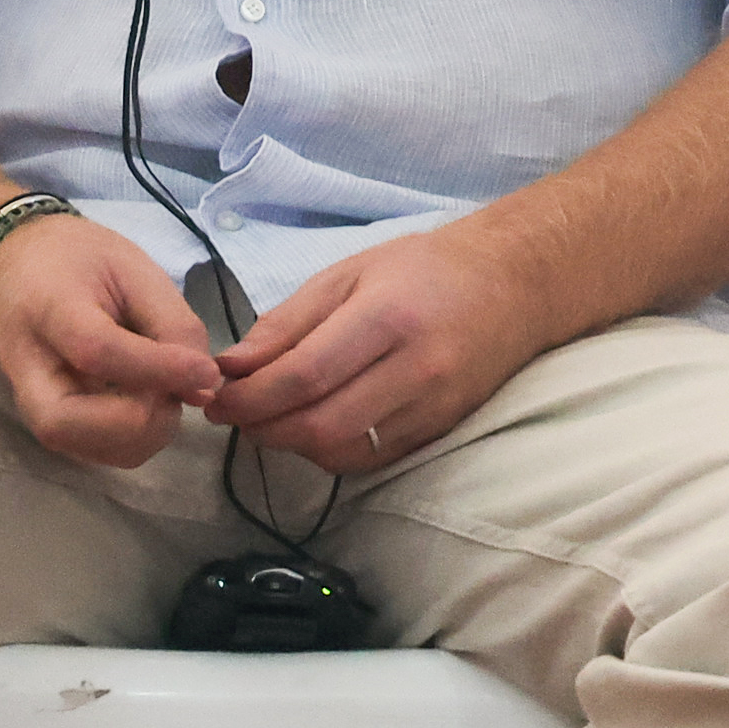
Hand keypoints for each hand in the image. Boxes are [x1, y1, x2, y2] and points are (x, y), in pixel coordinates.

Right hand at [0, 209, 226, 469]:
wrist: (20, 266)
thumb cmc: (79, 259)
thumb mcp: (133, 268)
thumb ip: (171, 323)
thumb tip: (204, 385)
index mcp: (46, 310)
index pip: (97, 352)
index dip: (158, 368)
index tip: (208, 372)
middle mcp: (27, 372)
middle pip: (75, 425)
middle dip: (144, 417)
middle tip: (181, 381)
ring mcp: (32, 407)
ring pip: (90, 451)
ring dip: (147, 431)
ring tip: (168, 387)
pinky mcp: (51, 426)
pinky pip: (99, 452)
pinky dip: (138, 437)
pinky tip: (152, 399)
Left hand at [208, 222, 547, 473]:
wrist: (514, 285)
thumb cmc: (425, 269)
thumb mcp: (350, 272)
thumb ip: (288, 322)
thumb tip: (230, 368)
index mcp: (387, 318)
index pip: (304, 376)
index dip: (249, 397)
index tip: (214, 397)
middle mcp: (415, 370)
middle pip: (320, 426)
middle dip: (263, 428)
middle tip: (234, 412)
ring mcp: (432, 408)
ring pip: (342, 452)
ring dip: (292, 444)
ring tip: (272, 416)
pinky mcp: (440, 431)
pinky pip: (371, 459)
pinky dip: (330, 450)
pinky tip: (315, 425)